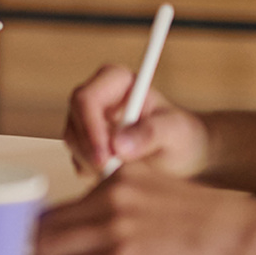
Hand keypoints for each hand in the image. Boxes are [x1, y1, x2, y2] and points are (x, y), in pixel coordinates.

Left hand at [34, 169, 255, 254]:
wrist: (252, 237)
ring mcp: (113, 229)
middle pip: (42, 227)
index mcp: (116, 179)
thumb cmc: (215, 223)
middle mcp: (108, 198)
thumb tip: (90, 233)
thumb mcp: (158, 193)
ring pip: (47, 252)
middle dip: (41, 253)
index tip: (53, 249)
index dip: (48, 233)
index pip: (57, 206)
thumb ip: (121, 204)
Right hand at [63, 63, 208, 179]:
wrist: (183, 156)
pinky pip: (75, 156)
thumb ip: (150, 134)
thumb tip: (118, 145)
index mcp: (116, 80)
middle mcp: (98, 95)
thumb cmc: (183, 136)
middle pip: (74, 120)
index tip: (105, 157)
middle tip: (109, 172)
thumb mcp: (175, 132)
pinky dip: (91, 170)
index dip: (90, 128)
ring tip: (121, 173)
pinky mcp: (85, 140)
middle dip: (89, 149)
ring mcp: (88, 119)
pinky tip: (115, 174)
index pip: (87, 98)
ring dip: (90, 161)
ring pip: (72, 140)